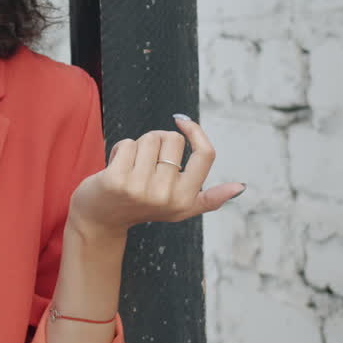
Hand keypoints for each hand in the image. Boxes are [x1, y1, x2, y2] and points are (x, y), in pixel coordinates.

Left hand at [67, 115, 240, 239]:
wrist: (100, 220)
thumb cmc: (141, 206)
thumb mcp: (178, 207)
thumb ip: (208, 198)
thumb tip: (241, 187)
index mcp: (186, 200)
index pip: (206, 155)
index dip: (195, 131)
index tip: (182, 122)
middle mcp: (166, 197)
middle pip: (172, 139)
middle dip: (157, 141)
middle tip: (145, 164)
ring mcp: (141, 190)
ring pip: (149, 138)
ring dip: (137, 146)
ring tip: (130, 167)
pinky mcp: (116, 181)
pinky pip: (127, 143)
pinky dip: (119, 149)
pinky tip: (114, 167)